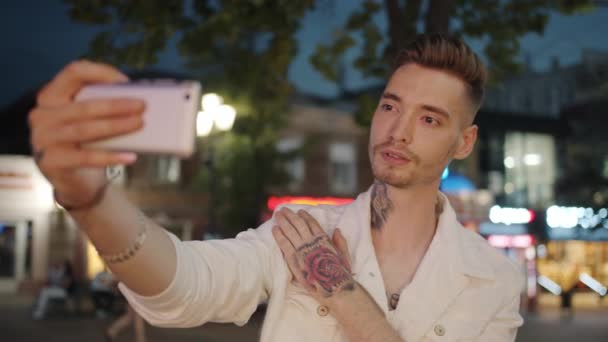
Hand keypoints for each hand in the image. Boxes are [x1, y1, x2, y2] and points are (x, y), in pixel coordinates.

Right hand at [29, 60, 144, 206]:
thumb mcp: (86, 117)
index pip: (73, 72)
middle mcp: (43, 114)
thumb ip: (100, 103)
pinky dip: (110, 157)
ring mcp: (44, 139)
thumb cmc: (83, 140)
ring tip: (139, 124)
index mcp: (51, 95)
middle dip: (116, 105)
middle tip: (142, 106)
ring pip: (85, 130)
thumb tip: (135, 96)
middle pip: (83, 105)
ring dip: (115, 126)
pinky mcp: (51, 162)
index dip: (100, 72)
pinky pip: (85, 158)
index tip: (125, 82)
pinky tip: (130, 156)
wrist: (70, 177)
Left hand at [272, 208, 354, 301]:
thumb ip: (340, 242)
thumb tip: (337, 230)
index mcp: (324, 239)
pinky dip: (279, 235)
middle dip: (290, 215)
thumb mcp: (344, 255)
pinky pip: (284, 244)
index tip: (300, 211)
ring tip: (277, 214)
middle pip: (299, 224)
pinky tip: (274, 228)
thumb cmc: (340, 273)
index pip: (313, 224)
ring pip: (290, 231)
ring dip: (283, 221)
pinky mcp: (294, 259)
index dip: (305, 216)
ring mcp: (302, 250)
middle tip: (283, 209)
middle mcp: (312, 242)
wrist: (333, 287)